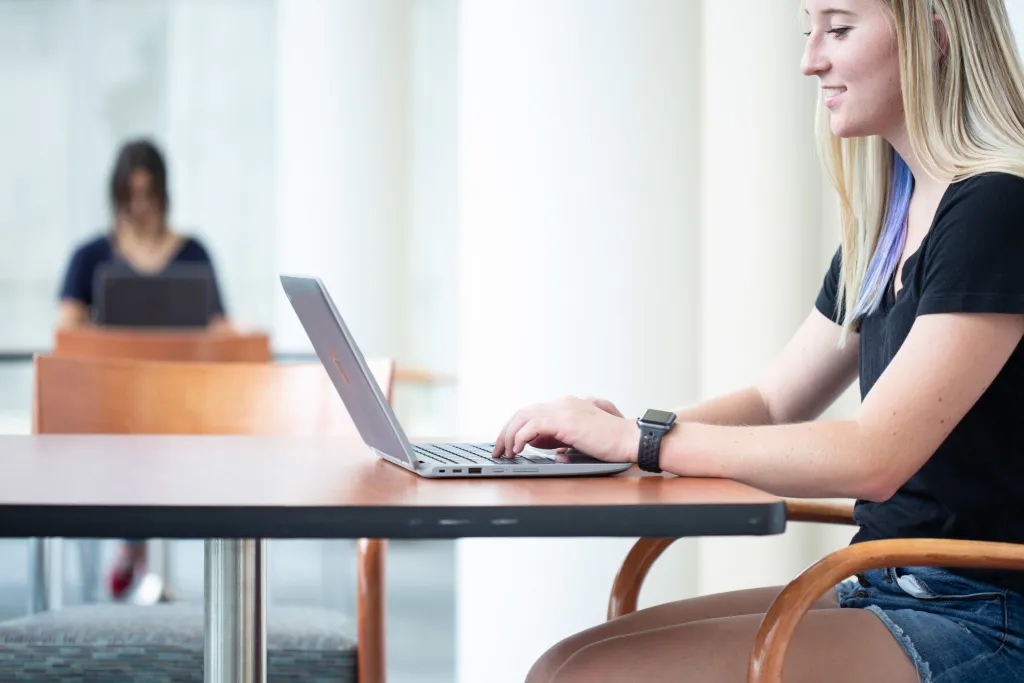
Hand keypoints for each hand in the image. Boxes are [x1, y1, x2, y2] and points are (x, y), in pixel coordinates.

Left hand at [491, 395, 637, 462]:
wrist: (631, 439)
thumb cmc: (612, 443)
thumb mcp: (581, 439)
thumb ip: (562, 439)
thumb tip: (545, 447)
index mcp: (568, 406)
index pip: (533, 413)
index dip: (517, 428)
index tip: (509, 444)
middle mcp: (563, 403)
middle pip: (523, 413)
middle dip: (507, 431)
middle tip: (498, 450)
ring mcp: (564, 409)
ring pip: (524, 417)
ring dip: (510, 435)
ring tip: (505, 452)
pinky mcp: (565, 420)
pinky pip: (532, 426)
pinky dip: (521, 438)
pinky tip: (518, 449)